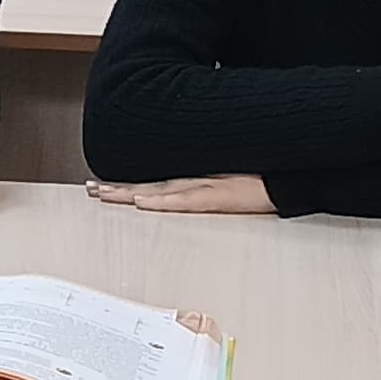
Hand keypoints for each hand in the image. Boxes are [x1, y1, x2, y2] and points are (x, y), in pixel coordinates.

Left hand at [87, 174, 274, 215]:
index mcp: (195, 180)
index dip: (125, 185)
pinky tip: (145, 202)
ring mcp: (205, 187)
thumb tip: (185, 198)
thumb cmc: (263, 181)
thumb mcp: (229, 185)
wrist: (291, 177)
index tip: (99, 186)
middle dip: (117, 188)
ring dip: (129, 193)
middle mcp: (194, 180)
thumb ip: (207, 191)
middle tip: (88, 190)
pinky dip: (164, 201)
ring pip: (158, 190)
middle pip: (148, 184)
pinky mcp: (219, 196)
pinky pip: (186, 199)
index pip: (153, 182)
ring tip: (103, 194)